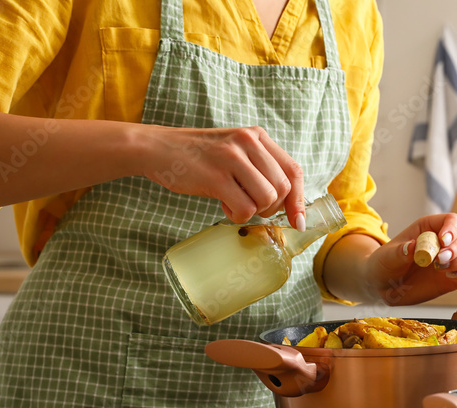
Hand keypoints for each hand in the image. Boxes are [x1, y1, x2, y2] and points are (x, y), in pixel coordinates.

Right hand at [142, 125, 306, 228]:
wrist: (157, 148)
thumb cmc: (199, 157)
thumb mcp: (235, 151)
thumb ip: (261, 168)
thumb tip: (290, 205)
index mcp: (257, 136)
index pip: (293, 170)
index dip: (299, 200)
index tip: (298, 221)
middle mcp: (248, 142)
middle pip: (282, 188)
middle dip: (272, 208)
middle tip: (251, 206)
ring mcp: (232, 158)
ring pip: (267, 198)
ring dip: (254, 211)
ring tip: (234, 202)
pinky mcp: (216, 176)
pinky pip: (245, 208)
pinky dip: (237, 215)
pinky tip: (223, 204)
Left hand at [363, 213, 456, 305]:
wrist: (382, 286)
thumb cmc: (384, 265)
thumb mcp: (386, 257)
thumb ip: (400, 252)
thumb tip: (412, 247)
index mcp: (430, 228)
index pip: (452, 220)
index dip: (452, 228)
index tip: (443, 240)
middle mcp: (444, 243)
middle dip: (456, 248)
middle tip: (440, 259)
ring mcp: (451, 262)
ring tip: (443, 269)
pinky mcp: (454, 280)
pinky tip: (452, 279)